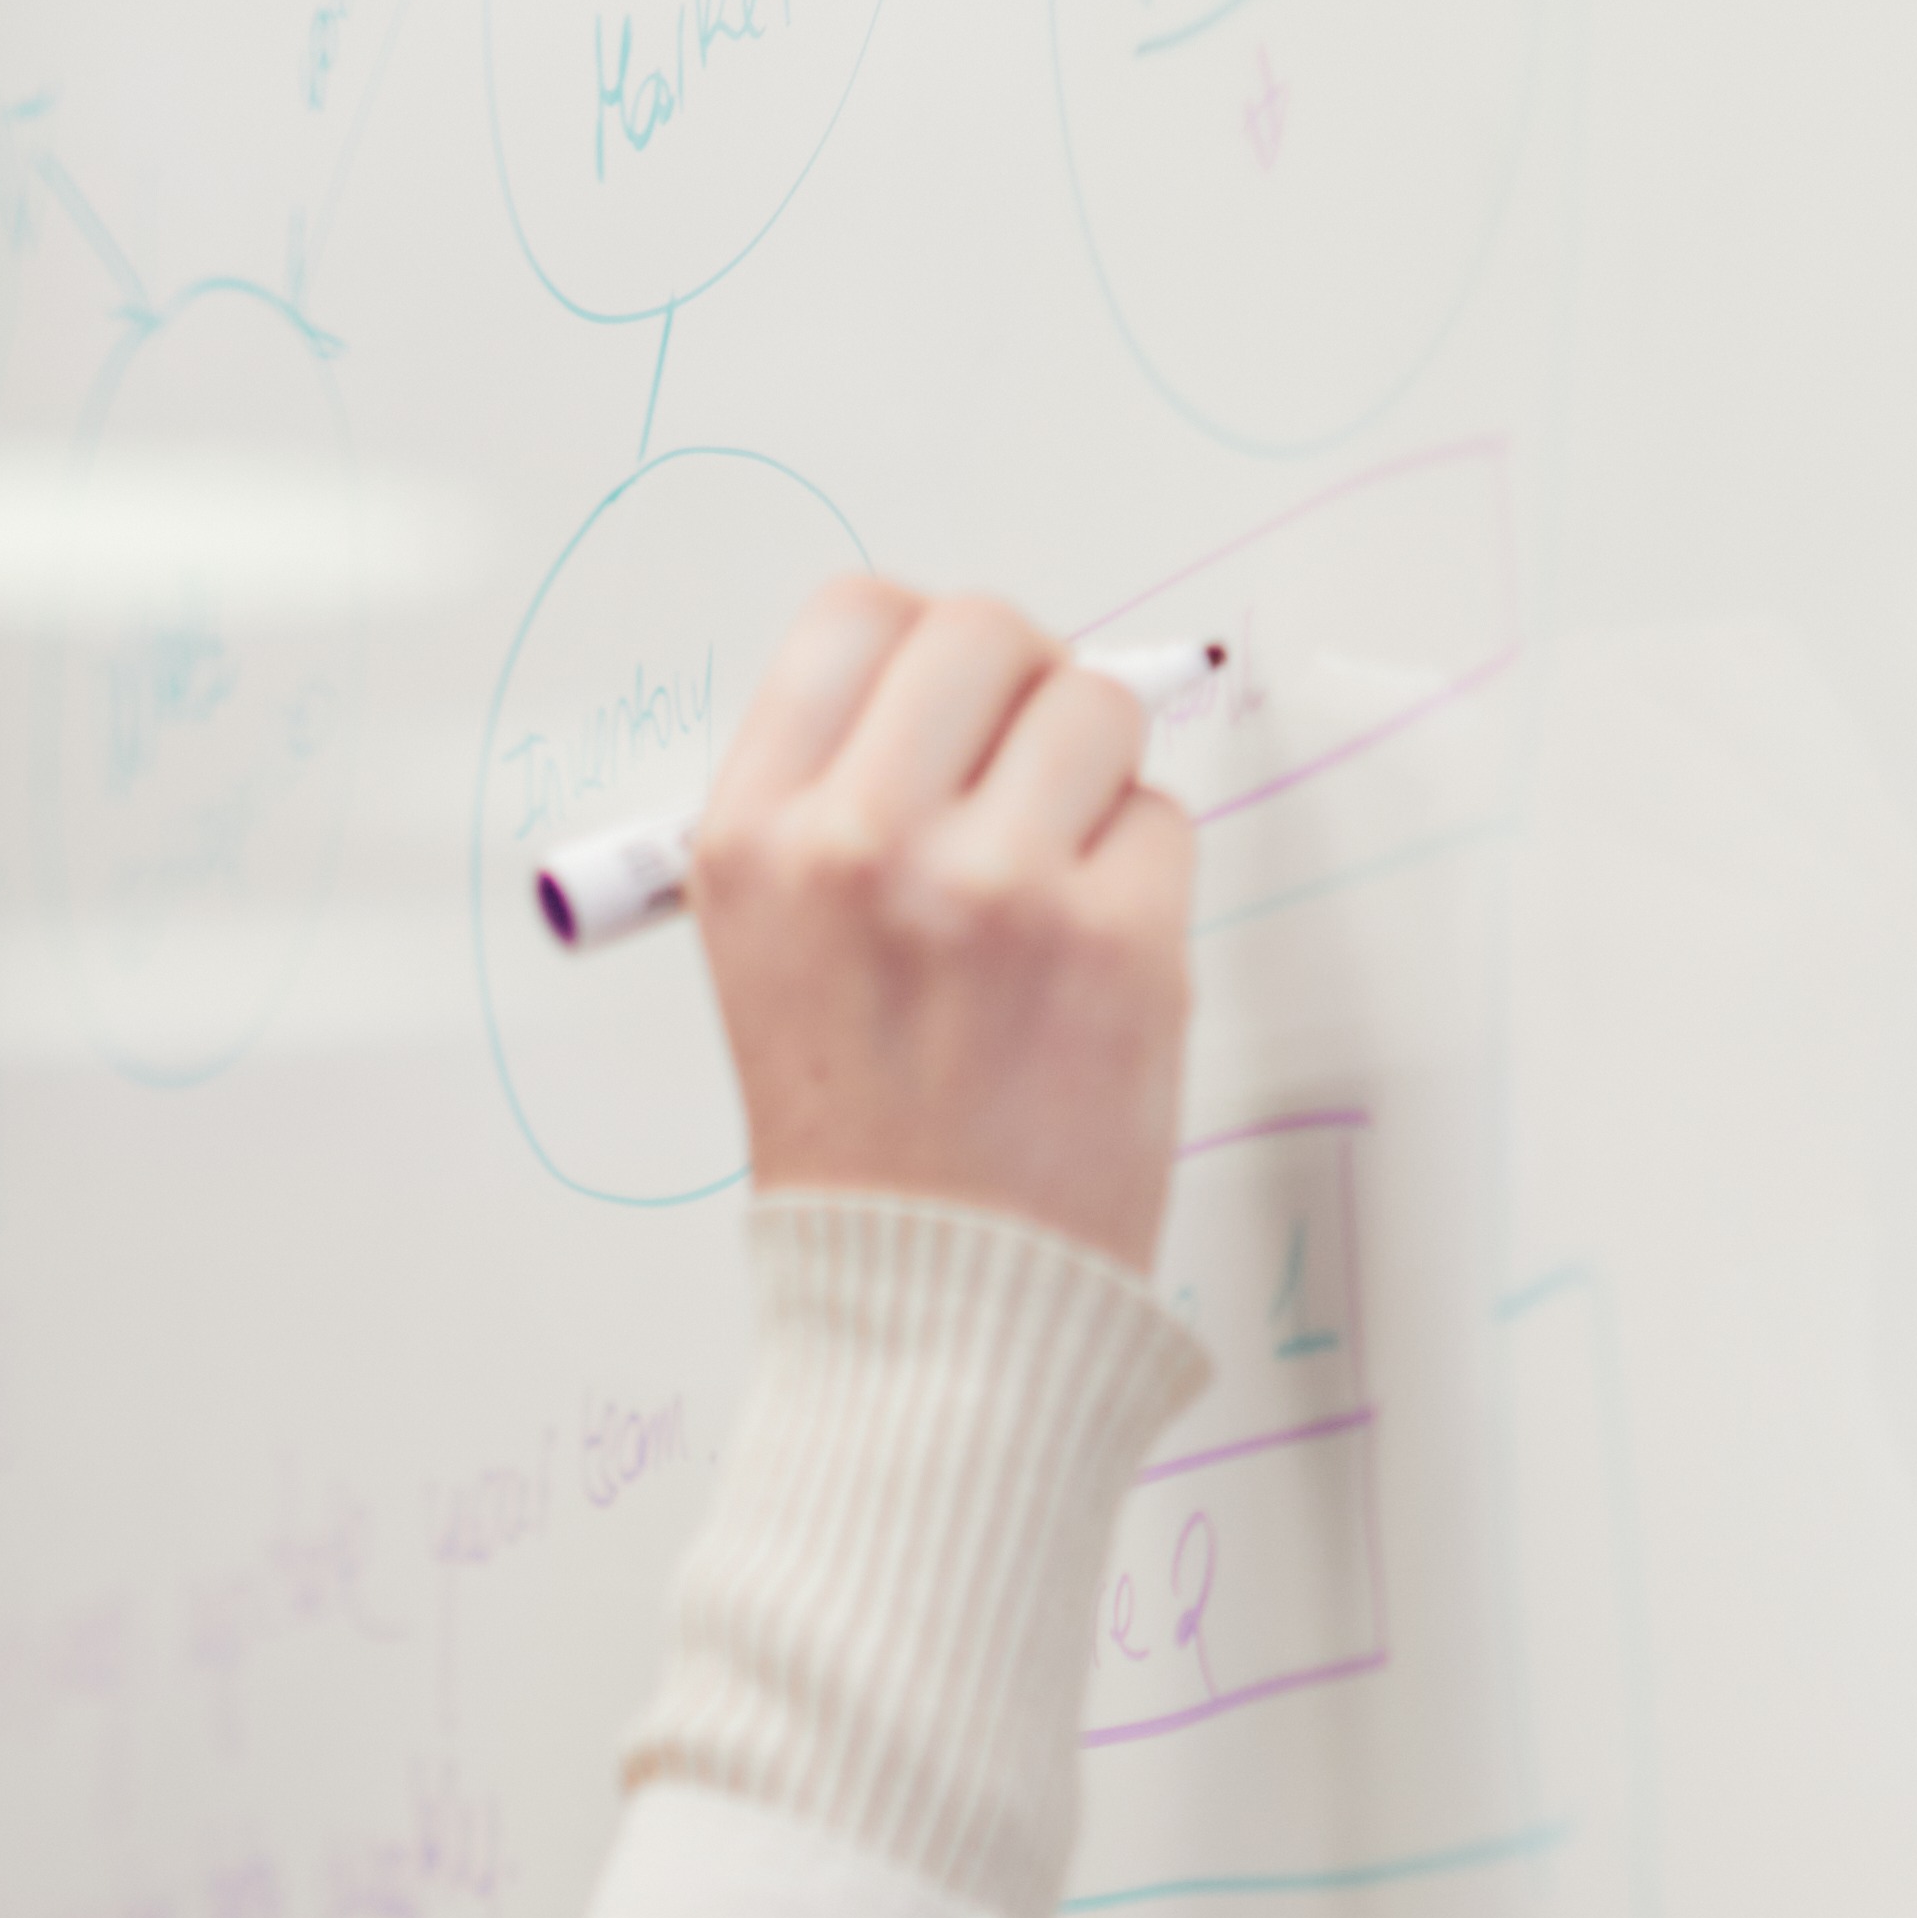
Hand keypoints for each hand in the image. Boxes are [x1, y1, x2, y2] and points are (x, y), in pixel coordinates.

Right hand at [689, 578, 1195, 1273]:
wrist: (933, 1299)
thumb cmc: (861, 1139)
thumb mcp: (768, 953)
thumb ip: (833, 805)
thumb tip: (958, 685)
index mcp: (754, 842)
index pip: (852, 617)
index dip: (919, 644)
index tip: (949, 704)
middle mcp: (859, 846)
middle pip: (984, 629)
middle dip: (1021, 687)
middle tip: (1022, 777)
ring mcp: (993, 887)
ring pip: (1093, 709)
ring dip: (1092, 779)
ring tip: (1052, 883)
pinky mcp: (1116, 938)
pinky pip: (1162, 822)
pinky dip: (1140, 879)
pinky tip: (1088, 967)